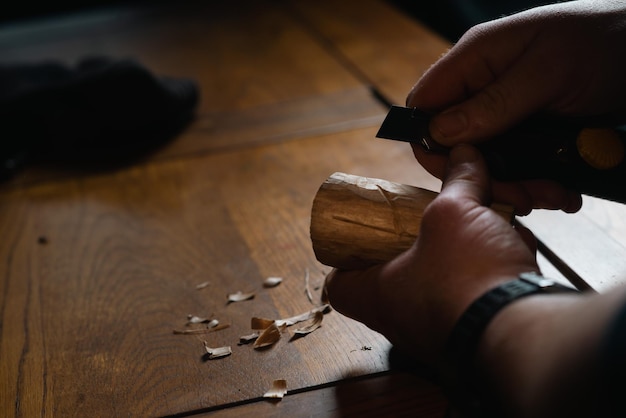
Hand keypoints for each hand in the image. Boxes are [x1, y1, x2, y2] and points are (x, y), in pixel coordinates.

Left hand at [324, 144, 538, 366]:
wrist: (526, 332)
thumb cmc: (469, 279)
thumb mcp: (455, 213)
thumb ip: (457, 181)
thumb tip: (463, 154)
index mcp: (378, 294)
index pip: (338, 284)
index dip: (345, 257)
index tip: (363, 234)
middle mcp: (403, 318)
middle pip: (396, 271)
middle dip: (421, 238)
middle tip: (431, 218)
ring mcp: (440, 327)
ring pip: (443, 278)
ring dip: (465, 247)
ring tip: (486, 223)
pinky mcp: (476, 330)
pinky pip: (475, 292)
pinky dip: (491, 267)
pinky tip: (512, 246)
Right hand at [406, 1, 625, 213]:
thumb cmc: (605, 41)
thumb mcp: (548, 73)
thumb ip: (493, 103)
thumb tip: (439, 133)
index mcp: (476, 58)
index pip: (425, 103)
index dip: (429, 140)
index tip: (456, 172)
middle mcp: (484, 85)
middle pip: (455, 140)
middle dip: (482, 173)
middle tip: (519, 196)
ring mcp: (507, 108)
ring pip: (487, 158)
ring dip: (515, 183)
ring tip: (552, 195)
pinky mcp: (529, 128)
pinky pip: (517, 161)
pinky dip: (535, 180)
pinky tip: (561, 189)